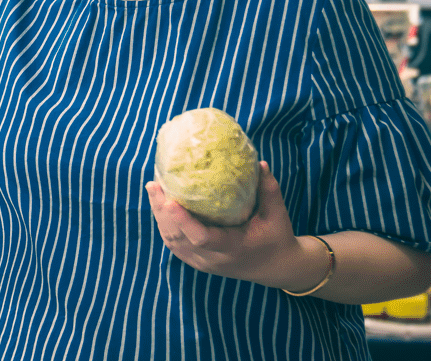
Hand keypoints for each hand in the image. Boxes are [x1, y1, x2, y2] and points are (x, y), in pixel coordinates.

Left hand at [145, 162, 318, 289]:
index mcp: (233, 248)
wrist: (276, 267)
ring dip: (159, 216)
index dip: (183, 221)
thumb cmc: (277, 237)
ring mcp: (203, 263)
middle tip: (153, 184)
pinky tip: (159, 204)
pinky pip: (174, 244)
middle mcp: (214, 259)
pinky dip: (164, 224)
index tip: (170, 201)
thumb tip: (259, 162)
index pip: (202, 238)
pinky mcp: (197, 262)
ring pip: (172, 241)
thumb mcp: (277, 215)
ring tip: (153, 189)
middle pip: (179, 238)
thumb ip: (269, 190)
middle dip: (162, 211)